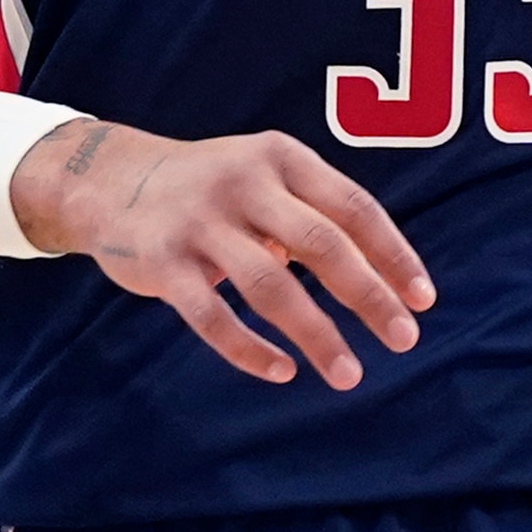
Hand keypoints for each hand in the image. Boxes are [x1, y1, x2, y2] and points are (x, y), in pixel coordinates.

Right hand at [9, 120, 435, 389]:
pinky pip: (212, 316)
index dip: (393, 254)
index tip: (423, 299)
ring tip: (349, 374)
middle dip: (369, 295)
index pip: (353, 207)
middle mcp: (244, 184)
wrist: (108, 178)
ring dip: (316, 334)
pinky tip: (283, 371)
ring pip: (271, 285)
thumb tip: (381, 276)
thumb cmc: (212, 187)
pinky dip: (250, 349)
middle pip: (321, 244)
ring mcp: (200, 222)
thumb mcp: (264, 175)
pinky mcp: (162, 263)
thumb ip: (313, 214)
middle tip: (404, 339)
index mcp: (281, 157)